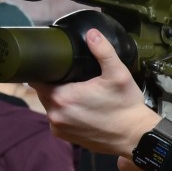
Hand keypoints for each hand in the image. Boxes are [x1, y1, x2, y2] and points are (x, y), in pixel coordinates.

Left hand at [33, 29, 159, 155]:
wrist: (135, 137)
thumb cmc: (126, 106)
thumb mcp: (118, 74)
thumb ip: (103, 51)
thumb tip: (91, 33)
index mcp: (62, 97)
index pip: (36, 78)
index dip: (43, 69)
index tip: (54, 63)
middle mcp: (55, 115)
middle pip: (43, 91)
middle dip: (54, 82)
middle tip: (71, 75)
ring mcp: (59, 128)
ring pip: (51, 105)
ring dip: (59, 97)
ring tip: (77, 90)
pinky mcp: (66, 137)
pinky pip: (58, 118)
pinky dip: (66, 112)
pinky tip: (81, 107)